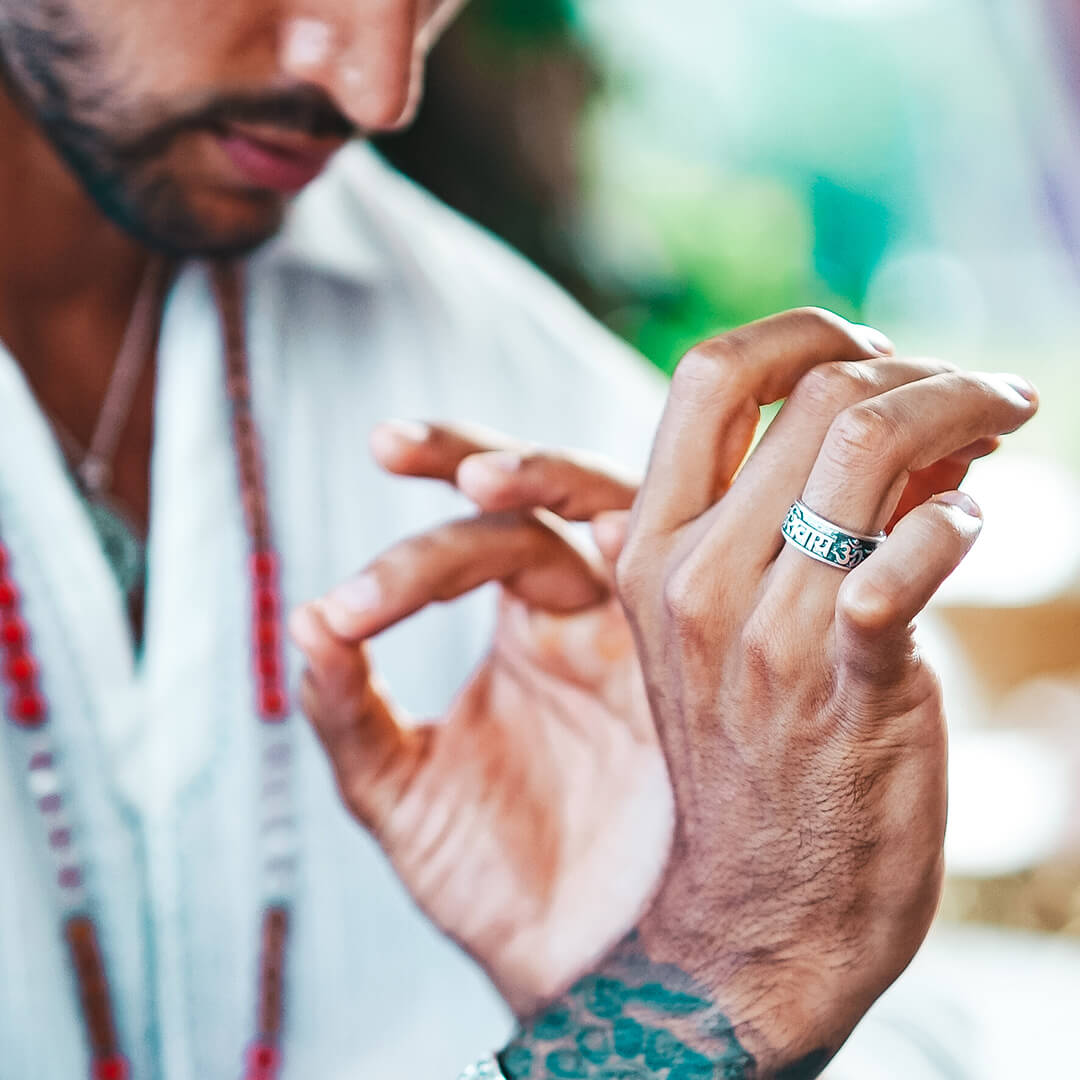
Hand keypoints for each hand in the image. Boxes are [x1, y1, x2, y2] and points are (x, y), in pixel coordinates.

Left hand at [290, 422, 672, 1015]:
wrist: (596, 981)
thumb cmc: (505, 890)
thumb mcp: (404, 797)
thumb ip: (352, 715)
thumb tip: (301, 625)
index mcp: (528, 630)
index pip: (475, 542)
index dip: (405, 559)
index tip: (342, 611)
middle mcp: (592, 613)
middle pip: (547, 496)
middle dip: (479, 460)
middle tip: (395, 446)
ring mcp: (651, 630)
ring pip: (622, 510)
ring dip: (555, 477)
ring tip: (479, 477)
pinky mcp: (702, 672)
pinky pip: (695, 585)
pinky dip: (659, 547)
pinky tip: (610, 536)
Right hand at [500, 309, 1037, 1078]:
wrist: (760, 909)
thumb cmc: (750, 753)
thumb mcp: (720, 625)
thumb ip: (778, 515)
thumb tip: (899, 416)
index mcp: (651, 546)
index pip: (709, 374)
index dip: (802, 329)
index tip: (869, 347)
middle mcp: (693, 576)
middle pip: (811, 391)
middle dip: (916, 364)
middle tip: (974, 395)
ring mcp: (763, 631)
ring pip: (867, 444)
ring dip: (962, 408)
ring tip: (1004, 425)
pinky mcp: (845, 683)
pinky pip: (910, 556)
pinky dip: (961, 519)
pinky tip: (974, 529)